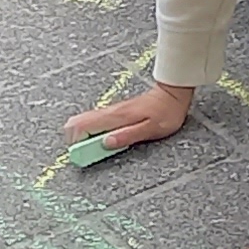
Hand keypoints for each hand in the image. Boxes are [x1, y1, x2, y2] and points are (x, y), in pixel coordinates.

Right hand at [64, 79, 193, 153]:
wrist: (173, 94)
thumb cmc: (165, 112)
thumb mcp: (150, 128)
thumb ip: (127, 135)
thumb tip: (105, 143)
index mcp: (114, 116)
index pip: (80, 125)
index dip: (75, 142)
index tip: (83, 155)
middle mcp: (108, 112)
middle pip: (76, 124)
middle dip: (76, 141)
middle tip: (90, 154)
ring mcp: (110, 112)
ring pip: (85, 123)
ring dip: (84, 138)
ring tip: (99, 150)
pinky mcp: (115, 113)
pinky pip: (95, 123)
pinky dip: (93, 134)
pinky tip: (106, 141)